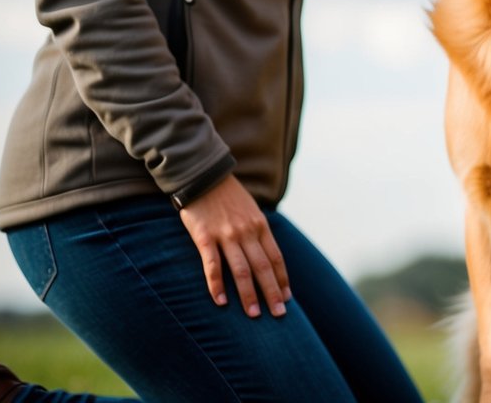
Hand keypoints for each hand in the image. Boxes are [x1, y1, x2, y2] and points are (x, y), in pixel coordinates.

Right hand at [178, 174, 290, 317]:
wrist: (203, 175)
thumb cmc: (228, 196)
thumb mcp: (251, 211)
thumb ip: (258, 232)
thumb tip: (267, 256)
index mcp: (260, 225)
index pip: (276, 258)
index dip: (282, 279)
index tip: (287, 299)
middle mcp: (247, 231)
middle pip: (263, 267)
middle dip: (272, 292)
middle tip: (278, 315)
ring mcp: (226, 234)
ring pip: (241, 270)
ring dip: (248, 294)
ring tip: (253, 314)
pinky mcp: (205, 236)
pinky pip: (212, 265)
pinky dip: (216, 285)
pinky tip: (221, 301)